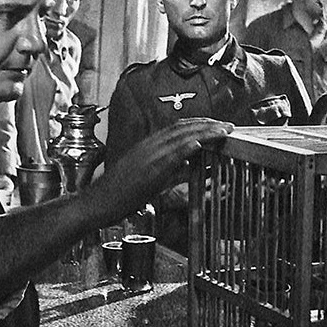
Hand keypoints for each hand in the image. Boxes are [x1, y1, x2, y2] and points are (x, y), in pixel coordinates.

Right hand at [91, 119, 231, 221]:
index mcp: (148, 145)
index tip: (217, 125)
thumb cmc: (120, 194)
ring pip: (180, 137)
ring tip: (223, 131)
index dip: (200, 124)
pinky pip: (169, 156)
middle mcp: (149, 146)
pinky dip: (186, 148)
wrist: (98, 202)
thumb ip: (167, 169)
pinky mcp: (148, 170)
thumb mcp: (147, 176)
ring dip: (205, 133)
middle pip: (183, 127)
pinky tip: (200, 144)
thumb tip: (188, 165)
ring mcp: (148, 156)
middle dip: (208, 124)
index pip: (178, 127)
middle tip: (229, 126)